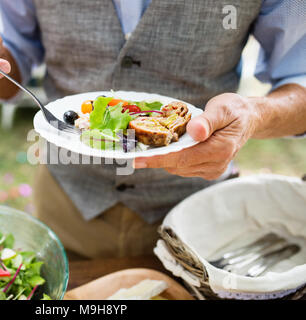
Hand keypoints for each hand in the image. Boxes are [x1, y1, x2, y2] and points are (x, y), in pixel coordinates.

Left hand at [133, 93, 258, 179]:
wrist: (248, 119)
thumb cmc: (234, 110)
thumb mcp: (223, 108)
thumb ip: (208, 121)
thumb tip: (195, 132)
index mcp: (220, 150)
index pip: (182, 158)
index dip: (157, 159)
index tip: (136, 160)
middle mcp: (216, 165)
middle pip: (176, 165)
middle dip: (154, 158)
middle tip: (132, 148)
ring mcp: (212, 170)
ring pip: (177, 168)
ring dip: (162, 158)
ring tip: (148, 144)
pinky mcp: (207, 171)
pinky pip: (183, 167)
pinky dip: (171, 158)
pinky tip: (165, 146)